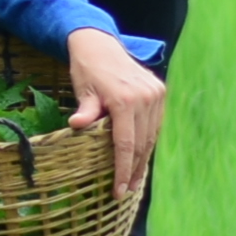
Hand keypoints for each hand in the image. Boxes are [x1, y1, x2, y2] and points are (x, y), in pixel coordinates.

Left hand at [59, 28, 165, 195]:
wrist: (100, 44)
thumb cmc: (87, 70)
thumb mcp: (83, 91)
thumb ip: (85, 110)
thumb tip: (76, 126)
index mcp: (125, 100)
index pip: (126, 144)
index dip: (122, 170)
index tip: (119, 190)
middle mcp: (145, 98)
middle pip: (141, 143)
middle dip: (134, 170)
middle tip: (126, 190)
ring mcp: (155, 94)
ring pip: (151, 136)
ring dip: (143, 159)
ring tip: (135, 181)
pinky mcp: (159, 91)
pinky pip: (155, 124)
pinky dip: (148, 141)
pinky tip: (141, 157)